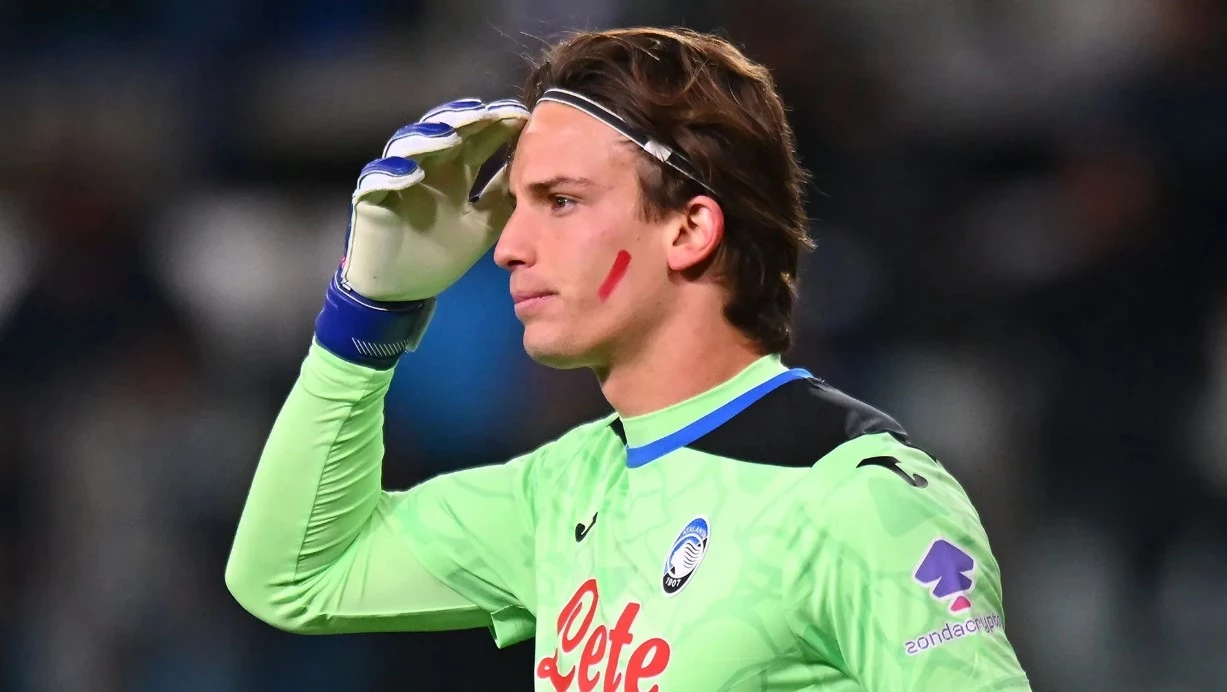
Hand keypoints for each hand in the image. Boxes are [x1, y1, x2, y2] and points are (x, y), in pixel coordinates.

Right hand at [341, 98, 528, 301]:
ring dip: (428, 139)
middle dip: (465, 121)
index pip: (477, 142)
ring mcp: (398, 180)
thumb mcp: (482, 227)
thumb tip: (536, 177)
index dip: (496, 128)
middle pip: (445, 133)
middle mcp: (428, 168)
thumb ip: (502, 201)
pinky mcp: (372, 199)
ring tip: (449, 135)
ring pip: (409, 147)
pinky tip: (411, 172)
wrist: (403, 289)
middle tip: (488, 113)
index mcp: (455, 174)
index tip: (522, 117)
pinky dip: (392, 174)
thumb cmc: (439, 254)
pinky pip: (377, 181)